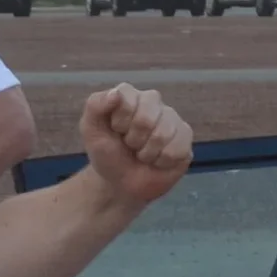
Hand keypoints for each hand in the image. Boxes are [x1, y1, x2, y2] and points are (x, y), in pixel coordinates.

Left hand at [79, 83, 192, 208]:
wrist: (121, 183)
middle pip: (146, 118)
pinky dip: (163, 161)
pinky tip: (157, 160)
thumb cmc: (106, 153)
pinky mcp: (185, 137)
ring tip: (142, 154)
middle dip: (133, 140)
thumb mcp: (90, 130)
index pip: (128, 98)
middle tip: (129, 145)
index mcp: (130, 95)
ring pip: (163, 134)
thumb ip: (95, 106)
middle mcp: (153, 102)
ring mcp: (172, 118)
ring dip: (147, 152)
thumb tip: (115, 94)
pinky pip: (178, 148)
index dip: (120, 121)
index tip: (115, 131)